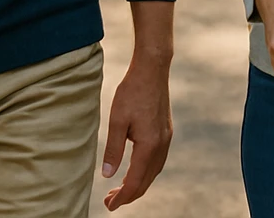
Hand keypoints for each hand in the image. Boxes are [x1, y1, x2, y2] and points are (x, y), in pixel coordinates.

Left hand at [100, 57, 172, 209]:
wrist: (152, 70)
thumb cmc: (132, 92)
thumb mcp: (117, 120)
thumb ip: (113, 150)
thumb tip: (107, 175)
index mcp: (149, 145)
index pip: (135, 181)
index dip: (122, 197)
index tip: (109, 206)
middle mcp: (161, 145)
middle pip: (146, 180)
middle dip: (129, 194)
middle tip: (110, 202)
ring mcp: (166, 138)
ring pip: (154, 172)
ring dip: (138, 184)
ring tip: (121, 190)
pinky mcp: (166, 131)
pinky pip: (157, 160)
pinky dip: (146, 172)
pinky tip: (136, 170)